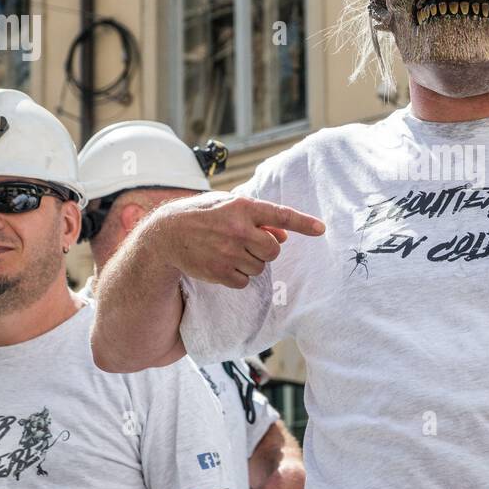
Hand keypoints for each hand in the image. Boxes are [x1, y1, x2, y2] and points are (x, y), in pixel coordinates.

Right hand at [155, 194, 324, 288]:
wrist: (167, 235)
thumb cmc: (203, 216)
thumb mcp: (228, 207)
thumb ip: (258, 219)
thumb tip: (282, 237)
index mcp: (242, 207)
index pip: (280, 215)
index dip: (303, 222)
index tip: (321, 229)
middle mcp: (238, 230)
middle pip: (274, 249)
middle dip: (266, 249)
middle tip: (247, 243)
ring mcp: (229, 253)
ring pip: (260, 267)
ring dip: (250, 262)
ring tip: (228, 250)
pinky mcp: (221, 273)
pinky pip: (245, 281)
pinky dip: (238, 276)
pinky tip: (222, 263)